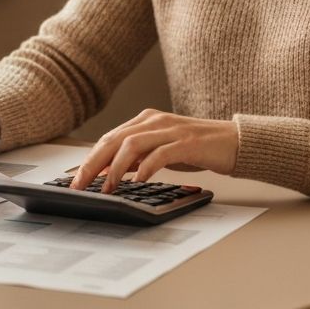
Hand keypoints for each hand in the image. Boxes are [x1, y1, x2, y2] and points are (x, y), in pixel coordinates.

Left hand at [70, 109, 238, 192]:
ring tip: (108, 188)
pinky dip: (146, 168)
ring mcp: (170, 130)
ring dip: (116, 168)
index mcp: (146, 120)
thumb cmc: (198, 148)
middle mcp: (154, 121)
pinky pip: (160, 154)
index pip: (109, 139)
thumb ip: (138, 157)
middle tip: (80, 185)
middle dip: (93, 164)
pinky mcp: (187, 142)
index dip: (90, 159)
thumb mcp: (161, 151)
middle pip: (114, 140)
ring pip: (132, 145)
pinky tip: (139, 181)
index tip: (76, 180)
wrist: (233, 142)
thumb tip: (110, 172)